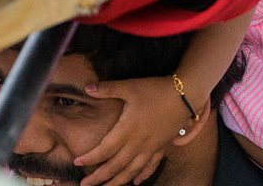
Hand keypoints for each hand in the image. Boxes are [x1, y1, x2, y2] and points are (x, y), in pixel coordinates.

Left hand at [75, 77, 194, 184]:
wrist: (185, 95)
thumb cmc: (155, 89)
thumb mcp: (130, 86)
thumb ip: (108, 89)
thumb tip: (87, 88)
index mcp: (127, 130)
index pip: (105, 149)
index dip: (90, 158)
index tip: (77, 163)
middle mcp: (138, 143)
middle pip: (116, 166)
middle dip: (100, 177)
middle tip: (85, 185)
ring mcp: (150, 147)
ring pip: (132, 170)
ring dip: (118, 182)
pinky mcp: (161, 146)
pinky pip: (151, 166)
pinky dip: (143, 175)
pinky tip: (136, 183)